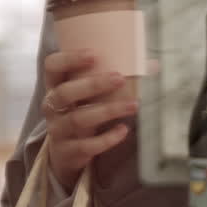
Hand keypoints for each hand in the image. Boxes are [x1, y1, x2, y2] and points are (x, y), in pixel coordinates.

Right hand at [42, 50, 138, 190]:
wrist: (65, 153)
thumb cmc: (81, 112)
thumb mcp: (86, 96)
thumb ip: (110, 79)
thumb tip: (154, 64)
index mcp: (54, 86)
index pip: (52, 66)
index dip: (69, 59)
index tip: (93, 54)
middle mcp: (52, 106)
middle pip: (65, 92)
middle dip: (92, 84)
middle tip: (119, 79)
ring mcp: (58, 129)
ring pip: (78, 119)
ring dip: (107, 110)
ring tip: (133, 104)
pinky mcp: (68, 151)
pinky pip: (87, 145)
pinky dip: (106, 138)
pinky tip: (123, 130)